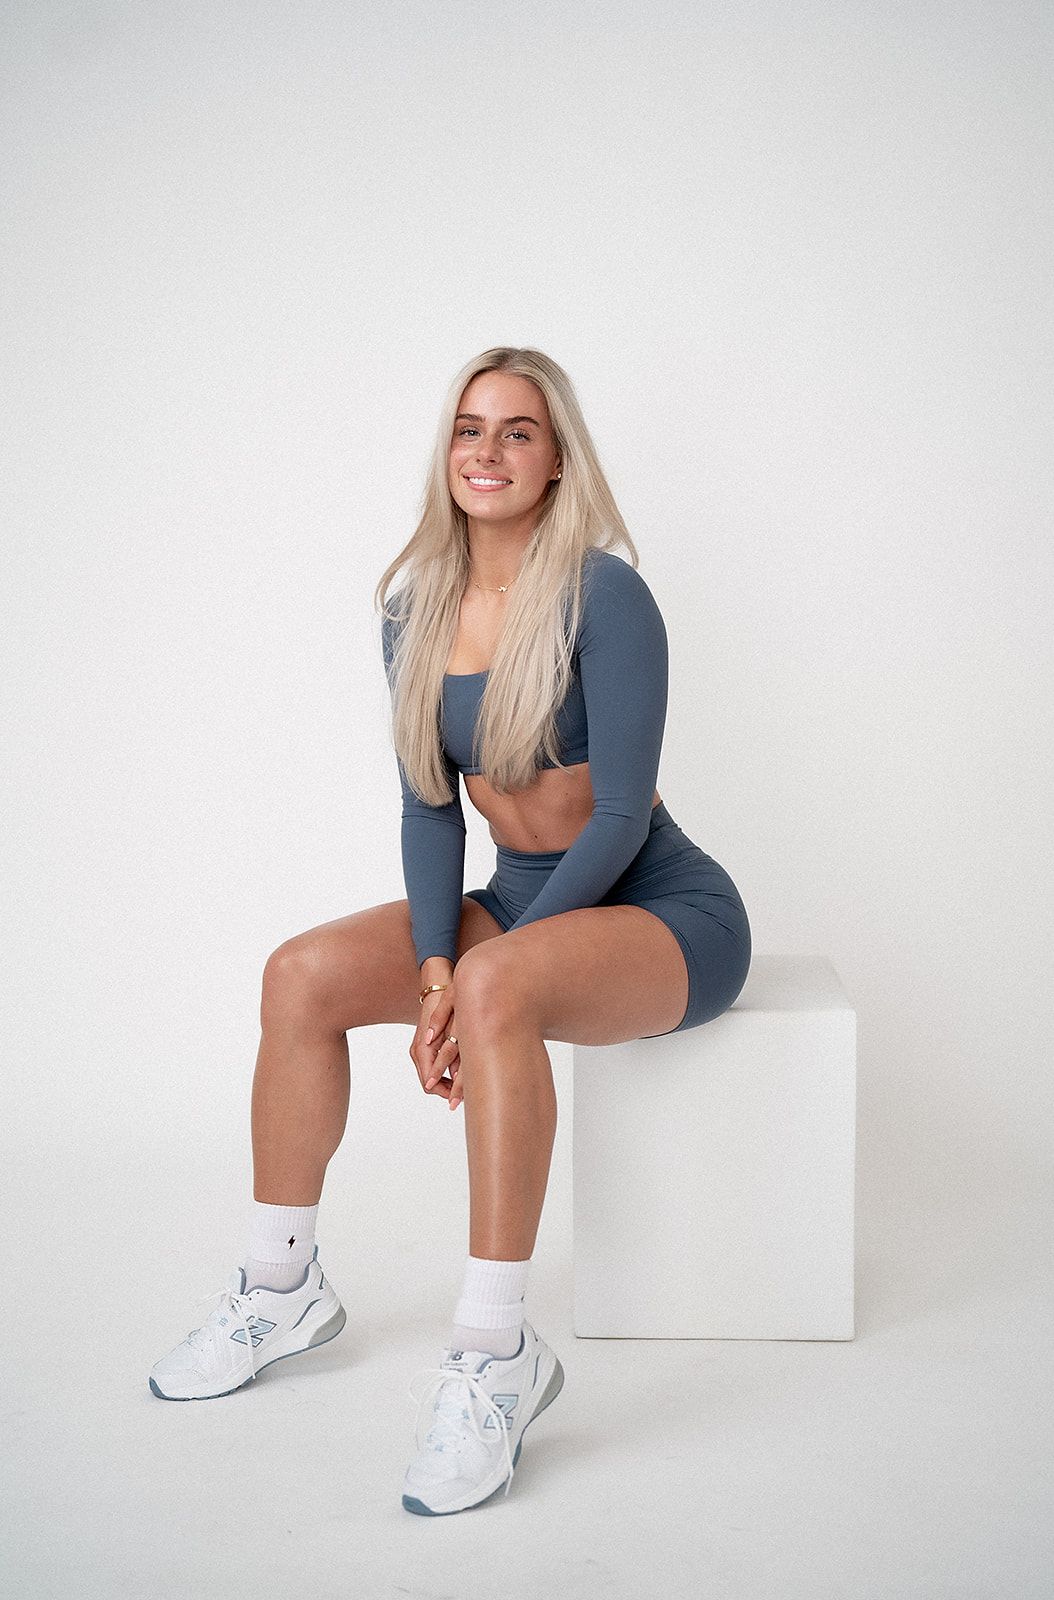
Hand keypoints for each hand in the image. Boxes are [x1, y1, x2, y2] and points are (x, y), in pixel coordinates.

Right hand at [412, 981, 462, 1110]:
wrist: (437, 988)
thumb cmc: (447, 1005)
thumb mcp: (453, 1029)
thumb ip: (454, 1053)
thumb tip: (460, 1076)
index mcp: (422, 1049)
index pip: (430, 1083)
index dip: (445, 1093)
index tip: (461, 1099)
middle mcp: (418, 1051)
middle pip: (429, 1084)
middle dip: (446, 1092)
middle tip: (464, 1097)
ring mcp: (418, 1049)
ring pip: (430, 1077)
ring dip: (445, 1084)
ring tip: (463, 1088)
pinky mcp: (424, 1046)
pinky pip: (431, 1067)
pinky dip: (443, 1074)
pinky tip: (458, 1074)